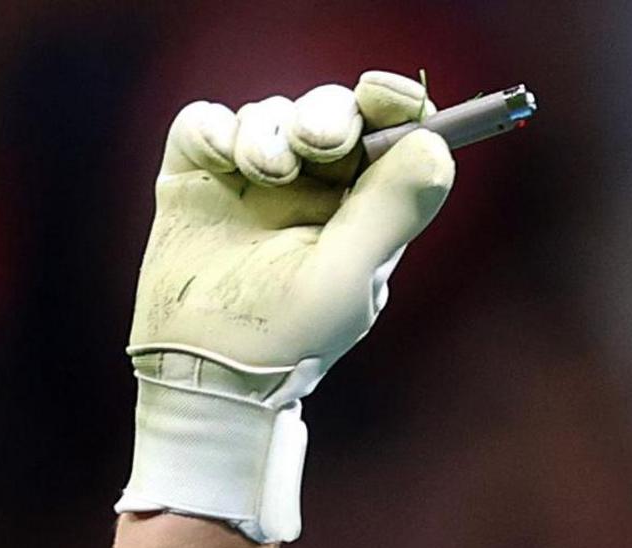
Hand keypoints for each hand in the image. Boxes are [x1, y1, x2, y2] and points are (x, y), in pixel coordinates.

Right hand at [117, 72, 456, 543]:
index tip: (390, 95)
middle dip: (328, 114)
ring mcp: (253, 176)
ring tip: (264, 171)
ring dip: (269, 131)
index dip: (395, 103)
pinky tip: (223, 159)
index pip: (391, 133)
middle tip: (321, 143)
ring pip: (270, 112)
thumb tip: (434, 145)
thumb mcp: (350, 275)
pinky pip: (205, 122)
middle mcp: (315, 183)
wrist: (211, 369)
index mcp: (366, 204)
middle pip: (331, 110)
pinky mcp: (197, 175)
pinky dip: (214, 128)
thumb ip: (391, 209)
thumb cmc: (294, 335)